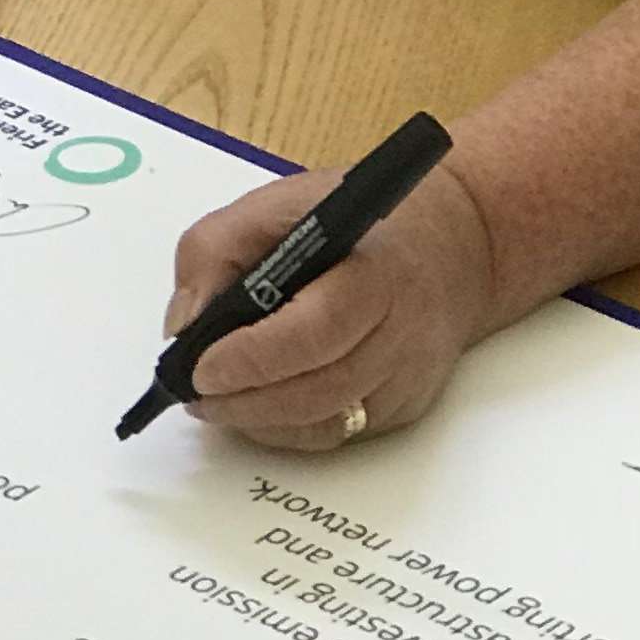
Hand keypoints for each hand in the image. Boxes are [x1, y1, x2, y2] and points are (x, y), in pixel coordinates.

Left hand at [160, 161, 497, 447]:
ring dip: (259, 422)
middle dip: (245, 401)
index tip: (202, 366)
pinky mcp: (404, 406)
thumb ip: (217, 252)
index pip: (316, 330)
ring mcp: (407, 376)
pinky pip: (340, 434)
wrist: (454, 243)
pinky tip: (257, 409)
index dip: (254, 357)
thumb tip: (185, 324)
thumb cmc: (359, 225)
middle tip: (195, 394)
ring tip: (215, 403)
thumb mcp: (276, 206)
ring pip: (327, 424)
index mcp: (375, 271)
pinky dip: (288, 430)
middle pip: (320, 389)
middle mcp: (402, 331)